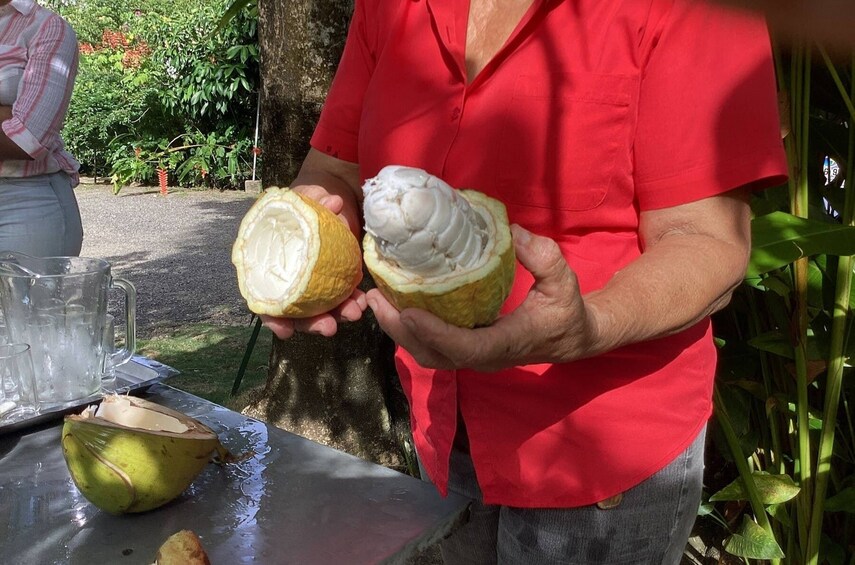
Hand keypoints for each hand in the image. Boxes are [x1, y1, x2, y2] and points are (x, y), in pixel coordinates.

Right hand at [261, 184, 367, 339]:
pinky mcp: (335, 278)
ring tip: (354, 312)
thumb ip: (313, 199)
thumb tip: (333, 204)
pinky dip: (350, 301)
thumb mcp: (308, 193)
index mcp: (271, 262)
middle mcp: (291, 278)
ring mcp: (314, 281)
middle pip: (296, 312)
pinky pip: (341, 296)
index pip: (266, 299)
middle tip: (329, 327)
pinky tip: (362, 301)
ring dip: (337, 315)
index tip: (284, 331)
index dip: (273, 318)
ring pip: (321, 309)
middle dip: (312, 324)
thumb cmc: (311, 194)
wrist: (334, 191)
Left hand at [366, 225, 600, 371]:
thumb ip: (543, 257)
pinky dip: (409, 331)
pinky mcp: (467, 351)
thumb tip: (513, 232)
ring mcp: (474, 358)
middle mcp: (485, 357)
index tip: (408, 313)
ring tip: (376, 301)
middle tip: (375, 300)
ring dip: (399, 332)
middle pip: (434, 355)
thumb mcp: (564, 280)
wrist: (572, 338)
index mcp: (507, 343)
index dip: (435, 333)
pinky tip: (394, 305)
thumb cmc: (566, 309)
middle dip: (401, 332)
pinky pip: (432, 348)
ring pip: (428, 355)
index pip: (466, 347)